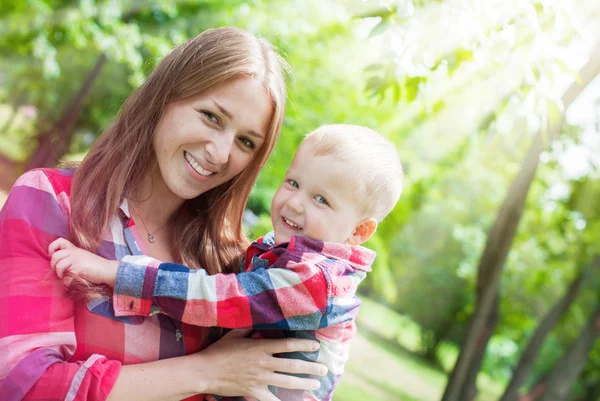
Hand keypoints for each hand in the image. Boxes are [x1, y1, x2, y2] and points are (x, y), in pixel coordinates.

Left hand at [48, 238, 118, 286]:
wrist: (107, 269)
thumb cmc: (95, 265)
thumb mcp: (83, 256)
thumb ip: (72, 257)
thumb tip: (59, 265)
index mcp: (75, 249)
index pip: (59, 241)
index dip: (52, 247)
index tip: (53, 255)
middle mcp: (74, 253)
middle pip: (55, 256)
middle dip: (53, 265)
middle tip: (58, 271)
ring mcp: (76, 260)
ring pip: (59, 265)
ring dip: (59, 274)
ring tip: (63, 277)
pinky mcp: (78, 269)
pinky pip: (66, 276)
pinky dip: (66, 282)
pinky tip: (70, 282)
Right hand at [188, 329, 326, 400]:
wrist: (204, 371)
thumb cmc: (219, 351)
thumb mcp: (235, 334)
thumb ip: (249, 328)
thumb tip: (259, 321)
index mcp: (260, 347)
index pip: (288, 345)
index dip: (304, 345)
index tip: (316, 346)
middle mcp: (264, 363)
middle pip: (293, 365)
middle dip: (311, 368)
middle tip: (323, 369)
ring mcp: (260, 379)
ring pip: (287, 382)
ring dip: (304, 383)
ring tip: (316, 385)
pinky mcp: (253, 392)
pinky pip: (271, 399)